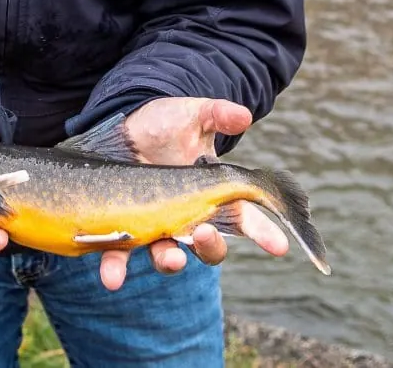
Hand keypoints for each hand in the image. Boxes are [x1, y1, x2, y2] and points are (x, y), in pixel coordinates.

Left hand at [93, 97, 289, 290]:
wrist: (125, 129)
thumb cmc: (166, 123)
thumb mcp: (193, 114)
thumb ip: (218, 114)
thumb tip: (244, 115)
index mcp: (212, 194)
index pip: (244, 218)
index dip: (264, 233)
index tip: (279, 245)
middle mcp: (187, 217)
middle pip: (209, 246)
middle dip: (211, 246)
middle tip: (206, 234)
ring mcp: (155, 226)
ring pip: (168, 256)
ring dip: (170, 263)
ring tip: (171, 259)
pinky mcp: (122, 229)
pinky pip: (120, 255)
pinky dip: (117, 268)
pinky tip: (113, 277)